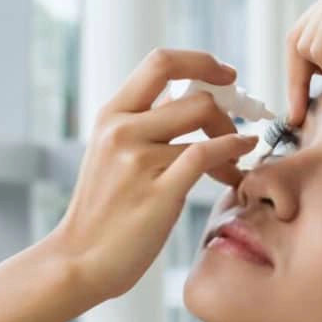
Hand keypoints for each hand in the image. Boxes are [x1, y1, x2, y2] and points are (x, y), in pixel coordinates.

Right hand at [54, 49, 257, 300]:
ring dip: (233, 139)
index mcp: (111, 115)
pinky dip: (234, 149)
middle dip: (226, 108)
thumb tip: (189, 98)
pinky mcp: (159, 192)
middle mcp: (122, 130)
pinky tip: (242, 156)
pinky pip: (207, 155)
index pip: (161, 63)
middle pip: (195, 95)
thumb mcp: (112, 153)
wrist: (80, 260)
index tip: (226, 75)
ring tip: (235, 162)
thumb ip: (147, 123)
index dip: (201, 62)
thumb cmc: (104, 210)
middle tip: (236, 127)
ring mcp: (138, 160)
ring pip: (205, 125)